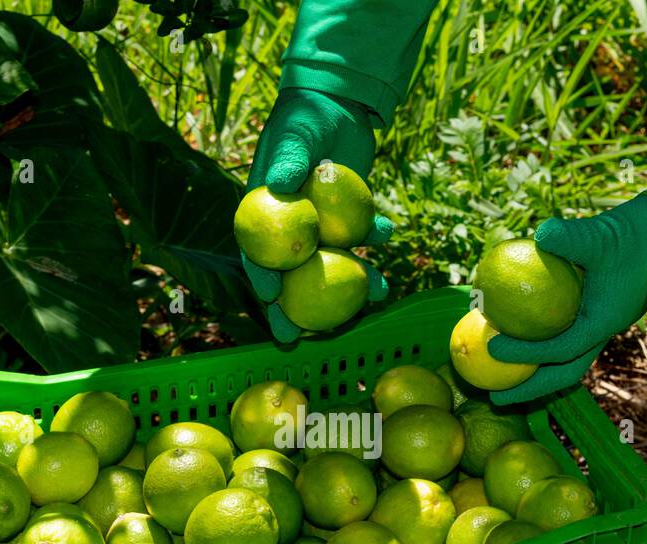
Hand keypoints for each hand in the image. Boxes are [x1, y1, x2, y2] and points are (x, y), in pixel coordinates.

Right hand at [243, 88, 392, 341]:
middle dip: (296, 310)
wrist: (339, 103)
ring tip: (376, 295)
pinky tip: (387, 232)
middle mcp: (294, 228)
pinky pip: (363, 239)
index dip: (262, 280)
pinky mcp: (351, 219)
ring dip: (356, 281)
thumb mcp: (294, 135)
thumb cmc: (304, 117)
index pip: (259, 254)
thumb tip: (280, 182)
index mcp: (267, 215)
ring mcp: (324, 227)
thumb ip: (289, 159)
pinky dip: (375, 238)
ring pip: (335, 265)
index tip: (271, 299)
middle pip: (293, 277)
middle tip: (300, 338)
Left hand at [486, 181, 646, 402]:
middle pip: (565, 372)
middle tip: (495, 398)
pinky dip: (546, 339)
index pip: (560, 350)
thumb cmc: (641, 231)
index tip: (491, 346)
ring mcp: (605, 320)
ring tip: (505, 374)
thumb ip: (569, 237)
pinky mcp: (602, 307)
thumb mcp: (601, 234)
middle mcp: (605, 328)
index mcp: (604, 321)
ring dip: (538, 369)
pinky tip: (522, 327)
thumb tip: (538, 235)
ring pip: (568, 357)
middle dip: (531, 389)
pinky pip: (569, 333)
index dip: (524, 354)